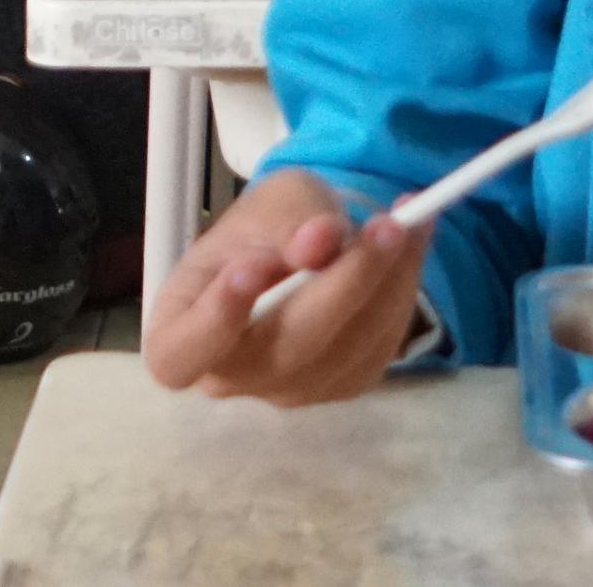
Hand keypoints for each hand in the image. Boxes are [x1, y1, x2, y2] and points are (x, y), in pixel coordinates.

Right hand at [142, 170, 426, 405]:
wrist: (297, 244)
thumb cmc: (261, 227)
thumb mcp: (268, 203)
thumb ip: (288, 221)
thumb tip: (320, 243)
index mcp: (180, 329)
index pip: (179, 353)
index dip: (214, 321)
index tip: (251, 266)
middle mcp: (229, 375)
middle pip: (283, 353)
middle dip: (341, 287)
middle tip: (383, 227)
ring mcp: (288, 390)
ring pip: (343, 354)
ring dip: (386, 285)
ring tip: (407, 220)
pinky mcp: (341, 385)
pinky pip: (378, 349)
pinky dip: (402, 293)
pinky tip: (412, 243)